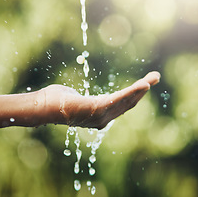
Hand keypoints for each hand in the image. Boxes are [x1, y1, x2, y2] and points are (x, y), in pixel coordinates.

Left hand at [39, 71, 159, 128]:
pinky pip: (118, 99)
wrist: (41, 106)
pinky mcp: (96, 109)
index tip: (145, 85)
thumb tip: (77, 97)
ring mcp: (99, 116)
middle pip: (128, 103)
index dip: (134, 95)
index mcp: (99, 116)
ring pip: (125, 101)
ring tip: (153, 79)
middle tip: (156, 77)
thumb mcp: (74, 99)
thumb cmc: (55, 101)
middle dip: (142, 90)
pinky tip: (142, 85)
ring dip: (141, 89)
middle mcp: (102, 119)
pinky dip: (131, 92)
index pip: (121, 105)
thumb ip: (83, 100)